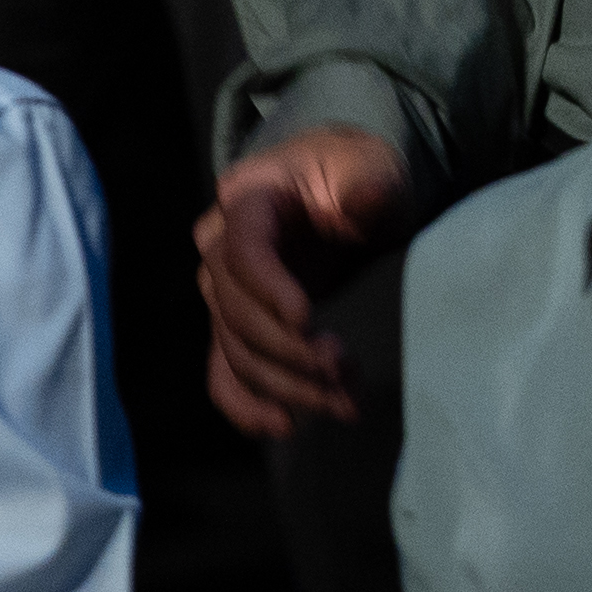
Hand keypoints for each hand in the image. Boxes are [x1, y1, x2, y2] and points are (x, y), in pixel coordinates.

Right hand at [193, 123, 404, 435]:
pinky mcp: (233, 324)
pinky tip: (283, 425)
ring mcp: (221, 290)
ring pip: (235, 349)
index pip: (244, 250)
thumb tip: (361, 201)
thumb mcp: (373, 167)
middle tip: (345, 369)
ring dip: (285, 385)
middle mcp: (218, 246)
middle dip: (289, 349)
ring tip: (342, 402)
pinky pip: (223, 371)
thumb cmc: (357, 171)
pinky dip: (246, 404)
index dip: (270, 288)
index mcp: (247, 198)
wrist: (343, 185)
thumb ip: (369, 183)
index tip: (308, 320)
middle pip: (237, 310)